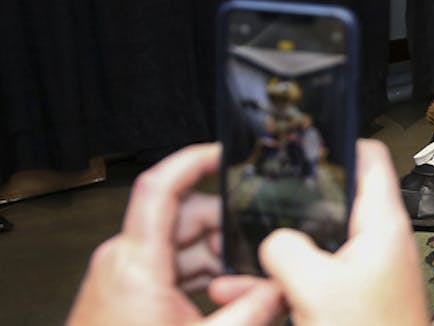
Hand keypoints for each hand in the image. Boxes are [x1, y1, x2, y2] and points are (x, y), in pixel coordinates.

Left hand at [67, 144, 284, 325]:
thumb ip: (255, 309)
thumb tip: (286, 286)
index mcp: (137, 261)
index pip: (161, 185)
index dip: (194, 159)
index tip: (225, 152)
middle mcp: (122, 260)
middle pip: (183, 216)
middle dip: (226, 227)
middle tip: (256, 252)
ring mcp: (119, 276)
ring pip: (177, 242)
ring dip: (213, 255)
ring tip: (241, 285)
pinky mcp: (121, 293)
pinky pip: (166, 265)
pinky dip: (195, 272)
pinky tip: (219, 297)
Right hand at [257, 141, 425, 325]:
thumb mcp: (316, 287)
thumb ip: (288, 250)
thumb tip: (274, 240)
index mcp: (382, 225)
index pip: (371, 160)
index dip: (342, 141)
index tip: (310, 137)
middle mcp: (379, 244)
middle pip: (335, 205)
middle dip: (294, 208)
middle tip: (259, 202)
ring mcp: (367, 274)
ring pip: (318, 248)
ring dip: (279, 255)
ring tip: (239, 262)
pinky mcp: (354, 302)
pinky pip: (315, 281)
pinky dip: (285, 284)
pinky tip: (251, 294)